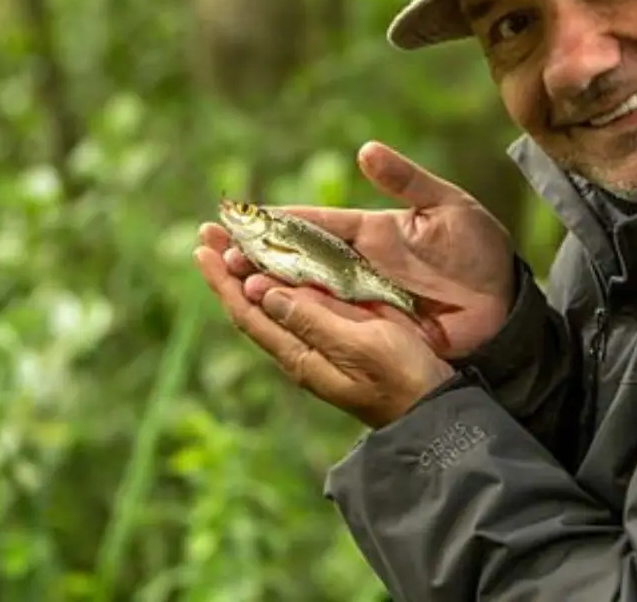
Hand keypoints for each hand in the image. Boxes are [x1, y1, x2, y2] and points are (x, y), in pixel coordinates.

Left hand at [193, 245, 455, 427]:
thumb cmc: (401, 377)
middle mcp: (302, 348)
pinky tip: (288, 261)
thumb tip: (262, 291)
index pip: (248, 312)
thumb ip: (313, 319)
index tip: (203, 246)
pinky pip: (305, 301)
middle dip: (230, 267)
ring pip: (277, 300)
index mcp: (300, 354)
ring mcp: (321, 343)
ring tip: (237, 237)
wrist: (434, 408)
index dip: (223, 280)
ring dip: (255, 267)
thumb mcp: (358, 345)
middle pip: (254, 303)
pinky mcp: (344, 334)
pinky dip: (289, 276)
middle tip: (211, 229)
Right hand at [198, 141, 516, 358]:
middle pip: (294, 256)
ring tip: (222, 275)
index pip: (311, 221)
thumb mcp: (448, 208)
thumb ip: (407, 181)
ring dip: (262, 282)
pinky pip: (325, 319)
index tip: (236, 214)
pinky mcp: (372, 325)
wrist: (507, 307)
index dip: (274, 219)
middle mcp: (358, 264)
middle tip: (209, 246)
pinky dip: (293, 313)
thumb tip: (365, 150)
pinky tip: (263, 308)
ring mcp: (362, 296)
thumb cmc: (481, 252)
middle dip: (252, 251)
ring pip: (301, 289)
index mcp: (370, 231)